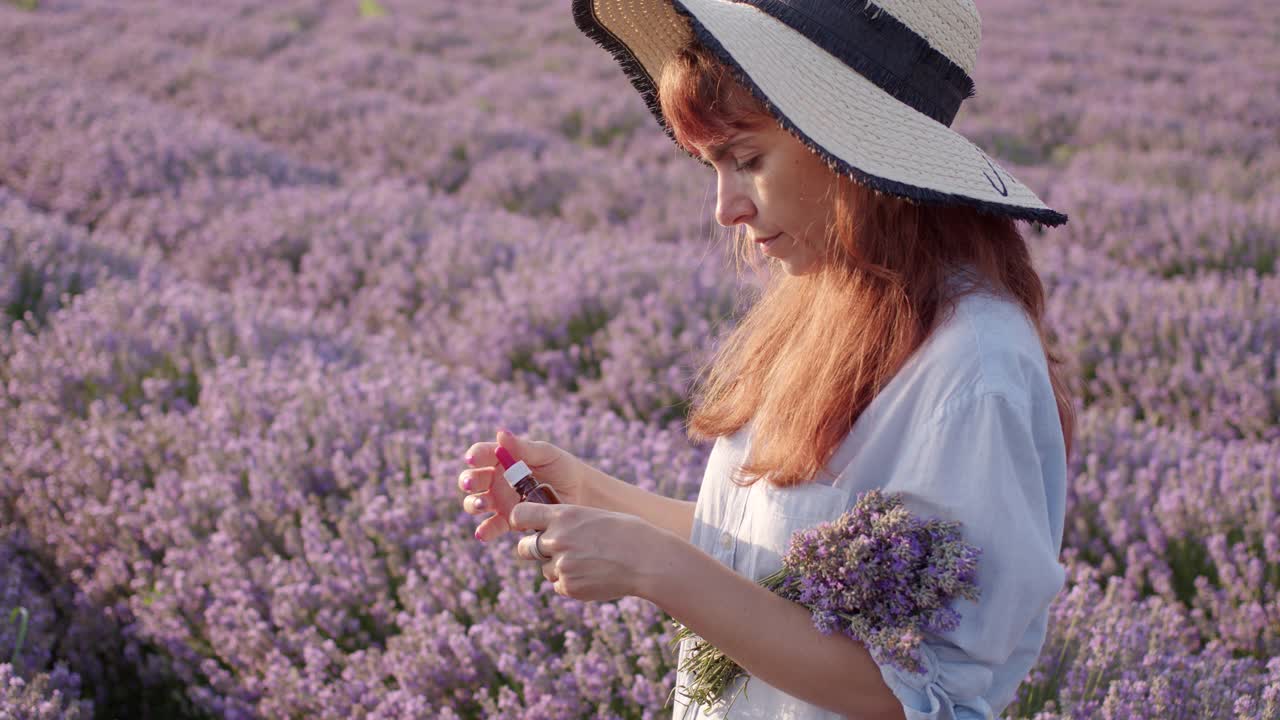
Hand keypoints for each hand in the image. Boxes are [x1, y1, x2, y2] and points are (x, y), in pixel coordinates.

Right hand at [459, 429, 588, 541]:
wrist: (581, 494)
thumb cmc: (562, 467)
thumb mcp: (545, 454)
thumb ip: (523, 447)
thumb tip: (501, 433)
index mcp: (502, 459)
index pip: (482, 454)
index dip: (475, 456)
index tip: (473, 459)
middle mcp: (496, 480)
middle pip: (473, 479)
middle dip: (468, 481)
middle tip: (471, 483)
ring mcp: (500, 501)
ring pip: (476, 502)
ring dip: (474, 503)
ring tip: (482, 504)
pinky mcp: (508, 520)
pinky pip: (492, 526)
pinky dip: (485, 531)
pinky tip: (483, 533)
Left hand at [509, 501, 669, 601]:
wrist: (648, 560)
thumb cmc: (627, 533)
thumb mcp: (594, 515)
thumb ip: (567, 523)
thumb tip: (547, 530)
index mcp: (563, 515)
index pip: (519, 514)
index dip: (520, 520)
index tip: (525, 525)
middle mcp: (557, 540)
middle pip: (524, 548)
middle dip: (535, 549)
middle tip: (556, 549)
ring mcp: (561, 565)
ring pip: (545, 569)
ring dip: (558, 568)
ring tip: (588, 563)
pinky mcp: (569, 587)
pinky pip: (559, 585)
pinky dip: (572, 583)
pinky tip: (594, 575)